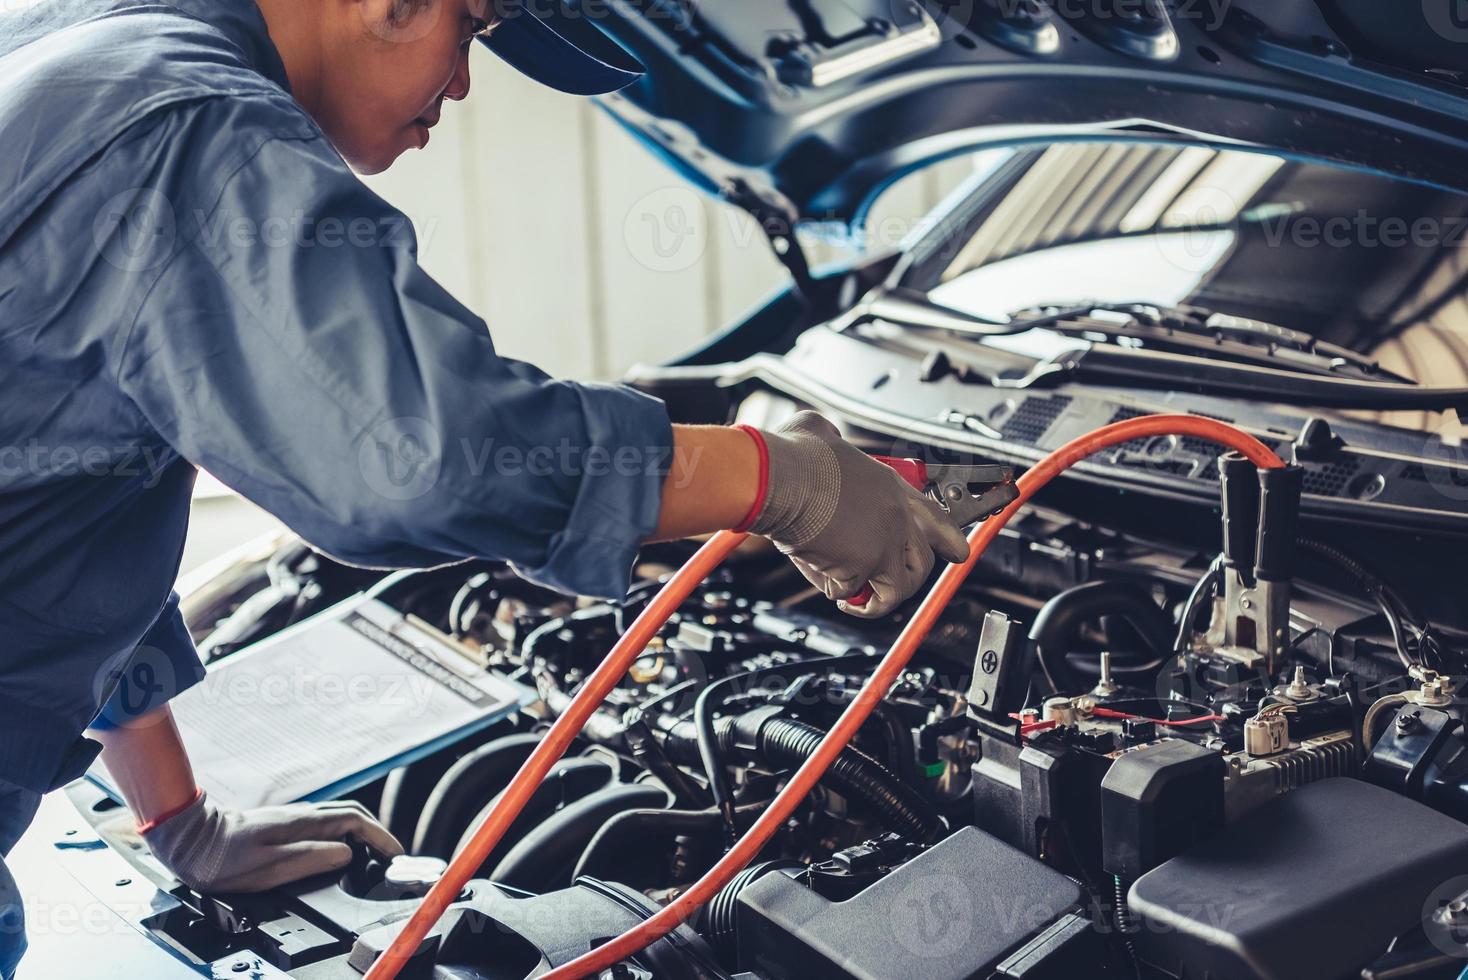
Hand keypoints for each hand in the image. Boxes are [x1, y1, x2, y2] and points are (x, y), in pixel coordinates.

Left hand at [142, 792, 403, 892]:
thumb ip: (309, 857)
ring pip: (340, 817)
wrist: (190, 839)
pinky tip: (340, 848)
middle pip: (353, 814)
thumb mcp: (267, 866)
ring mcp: (293, 816)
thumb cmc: (222, 857)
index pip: (355, 822)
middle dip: (377, 832)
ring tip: (372, 853)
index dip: (380, 837)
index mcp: (303, 823)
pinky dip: (344, 832)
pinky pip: (325, 822)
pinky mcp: (284, 823)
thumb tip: (345, 853)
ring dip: (362, 831)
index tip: (395, 854)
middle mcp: (302, 814)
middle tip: (390, 855)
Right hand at [748, 412, 969, 617]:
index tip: (958, 552)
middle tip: (886, 583)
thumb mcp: (823, 433)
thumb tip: (824, 437)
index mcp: (891, 485)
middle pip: (923, 562)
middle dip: (908, 578)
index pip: (938, 518)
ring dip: (876, 598)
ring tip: (855, 598)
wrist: (779, 478)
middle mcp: (895, 517)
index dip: (950, 539)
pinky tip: (823, 580)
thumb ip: (836, 442)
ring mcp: (881, 544)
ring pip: (897, 589)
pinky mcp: (859, 566)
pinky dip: (837, 592)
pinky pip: (851, 592)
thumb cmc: (794, 455)